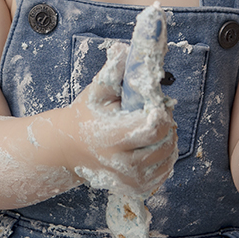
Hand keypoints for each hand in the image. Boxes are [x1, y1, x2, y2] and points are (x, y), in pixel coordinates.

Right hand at [55, 42, 177, 194]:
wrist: (69, 150)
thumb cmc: (86, 115)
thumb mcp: (96, 90)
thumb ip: (114, 70)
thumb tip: (127, 48)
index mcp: (113, 137)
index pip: (155, 127)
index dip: (160, 114)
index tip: (155, 105)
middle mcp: (123, 164)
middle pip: (166, 141)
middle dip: (165, 124)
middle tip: (152, 114)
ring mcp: (131, 180)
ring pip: (169, 156)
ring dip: (167, 139)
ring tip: (150, 128)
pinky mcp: (137, 189)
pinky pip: (166, 170)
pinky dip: (164, 155)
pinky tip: (150, 145)